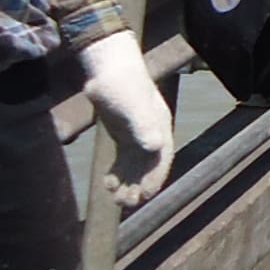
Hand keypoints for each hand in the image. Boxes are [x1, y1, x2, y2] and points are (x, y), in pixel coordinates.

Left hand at [79, 32, 174, 207]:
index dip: (155, 178)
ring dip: (127, 182)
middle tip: (124, 203)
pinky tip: (108, 182)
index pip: (161, 158)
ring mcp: (136, 131)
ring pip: (135, 163)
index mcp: (158, 126)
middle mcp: (151, 131)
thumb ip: (143, 126)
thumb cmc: (121, 85)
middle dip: (138, 185)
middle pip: (148, 164)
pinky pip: (124, 157)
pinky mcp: (122, 131)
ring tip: (114, 198)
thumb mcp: (132, 107)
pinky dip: (118, 171)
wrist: (108, 67)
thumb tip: (155, 148)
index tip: (145, 196)